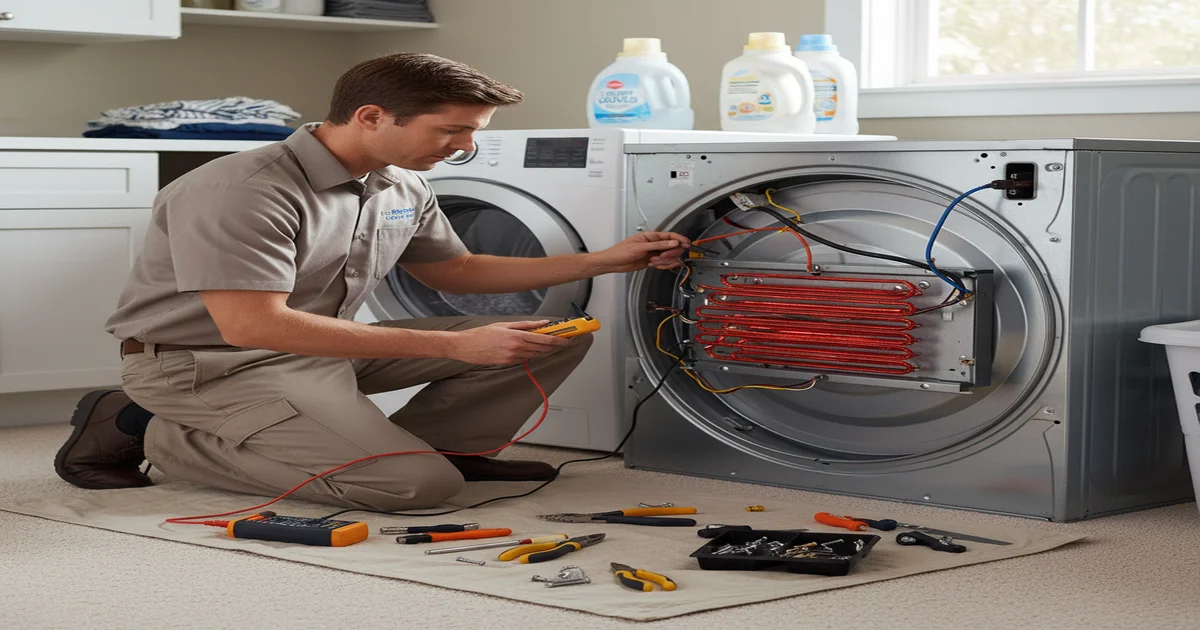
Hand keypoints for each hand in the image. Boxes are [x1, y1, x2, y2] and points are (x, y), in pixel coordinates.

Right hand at [445, 321, 569, 364]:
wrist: (465, 346)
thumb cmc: (482, 334)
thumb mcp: (504, 325)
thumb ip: (525, 325)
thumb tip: (542, 323)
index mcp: (516, 336)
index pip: (544, 339)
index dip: (558, 340)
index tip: (567, 340)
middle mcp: (516, 348)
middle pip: (542, 349)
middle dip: (555, 346)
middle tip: (564, 342)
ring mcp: (512, 357)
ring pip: (535, 355)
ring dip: (544, 350)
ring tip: (551, 344)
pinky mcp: (507, 363)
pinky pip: (524, 358)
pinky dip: (531, 354)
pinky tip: (533, 349)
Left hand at [595, 231, 691, 272]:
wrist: (613, 263)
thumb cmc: (621, 251)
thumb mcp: (640, 248)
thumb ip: (658, 245)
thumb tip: (672, 243)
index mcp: (651, 236)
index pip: (670, 236)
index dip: (680, 239)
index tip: (687, 244)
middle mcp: (653, 244)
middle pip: (672, 247)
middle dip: (669, 254)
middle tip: (661, 257)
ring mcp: (653, 253)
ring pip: (668, 257)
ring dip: (663, 261)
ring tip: (653, 262)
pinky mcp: (652, 261)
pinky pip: (663, 263)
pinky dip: (662, 266)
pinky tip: (656, 266)